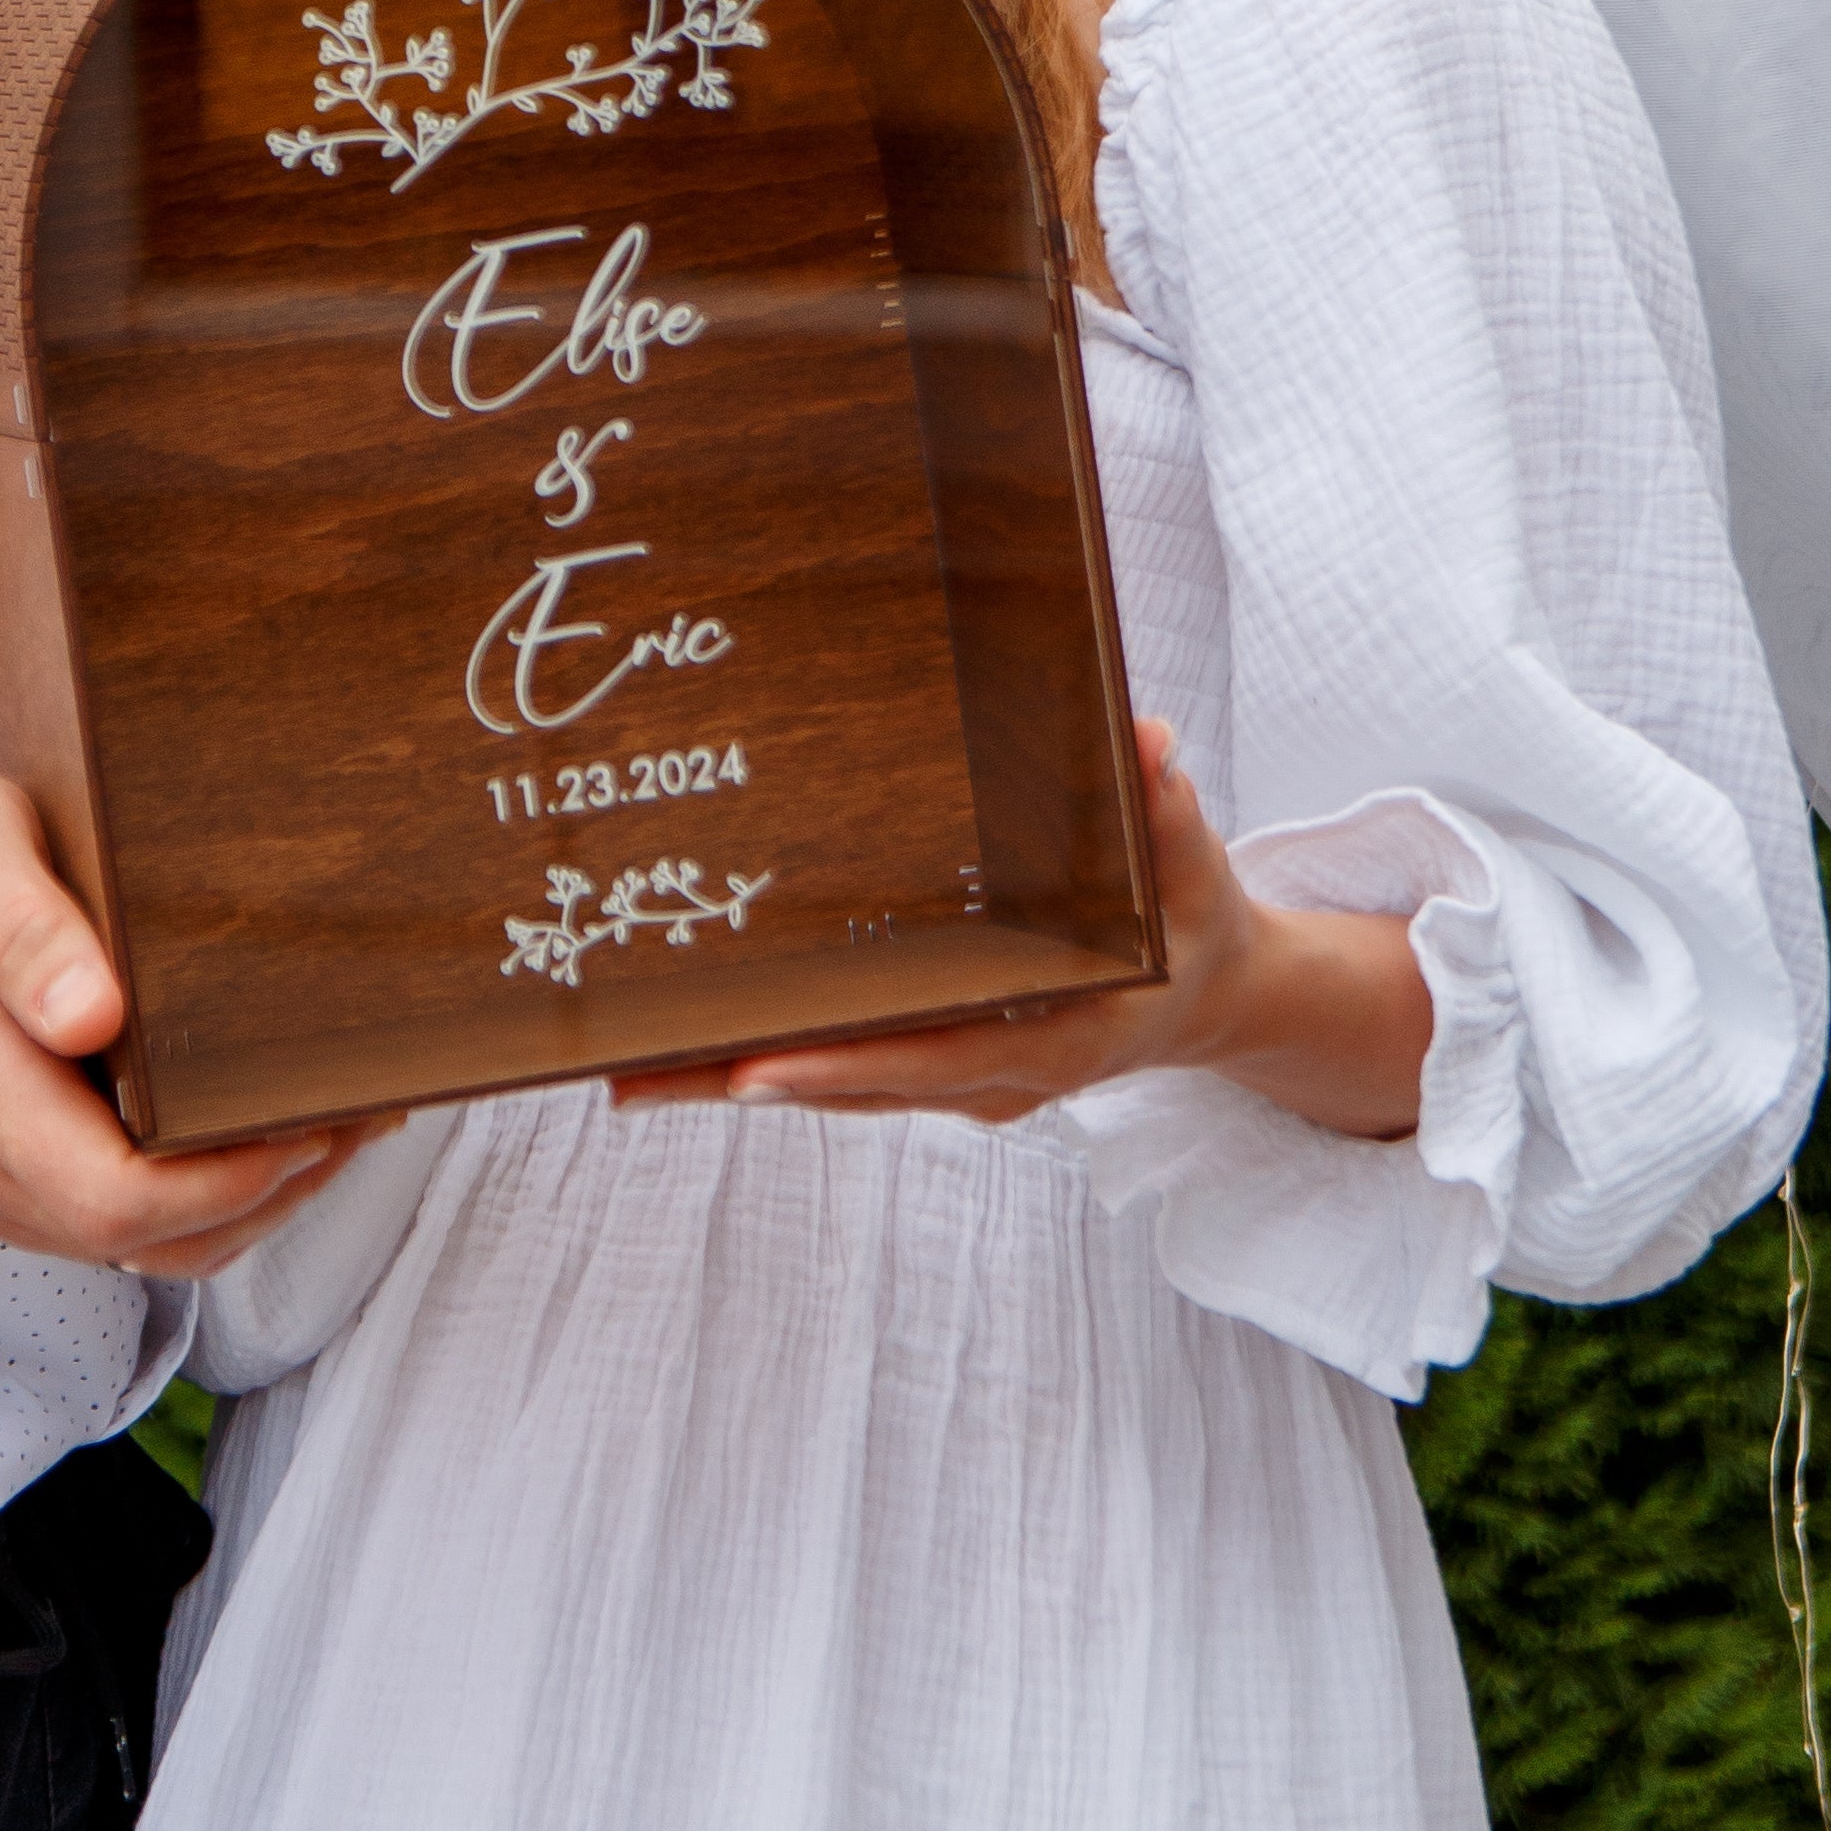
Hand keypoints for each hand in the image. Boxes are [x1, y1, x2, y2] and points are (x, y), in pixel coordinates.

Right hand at [0, 768, 380, 1270]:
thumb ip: (18, 922)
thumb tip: (89, 1016)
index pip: (108, 1190)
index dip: (222, 1179)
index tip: (304, 1113)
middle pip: (140, 1235)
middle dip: (262, 1188)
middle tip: (350, 1113)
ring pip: (143, 1249)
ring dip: (248, 1204)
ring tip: (333, 1125)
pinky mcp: (14, 1189)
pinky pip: (122, 1233)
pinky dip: (206, 1203)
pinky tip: (264, 1140)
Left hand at [610, 724, 1431, 1137]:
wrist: (1206, 998)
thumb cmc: (1192, 926)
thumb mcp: (1193, 870)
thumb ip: (1167, 811)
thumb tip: (1148, 745)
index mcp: (1052, 1040)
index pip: (930, 1060)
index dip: (841, 1067)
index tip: (751, 1074)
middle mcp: (993, 1075)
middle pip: (852, 1085)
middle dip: (743, 1082)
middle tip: (635, 1073)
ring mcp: (959, 1079)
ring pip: (834, 1086)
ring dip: (733, 1080)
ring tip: (625, 1070)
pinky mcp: (936, 1065)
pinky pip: (844, 1067)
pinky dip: (769, 1061)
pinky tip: (689, 1049)